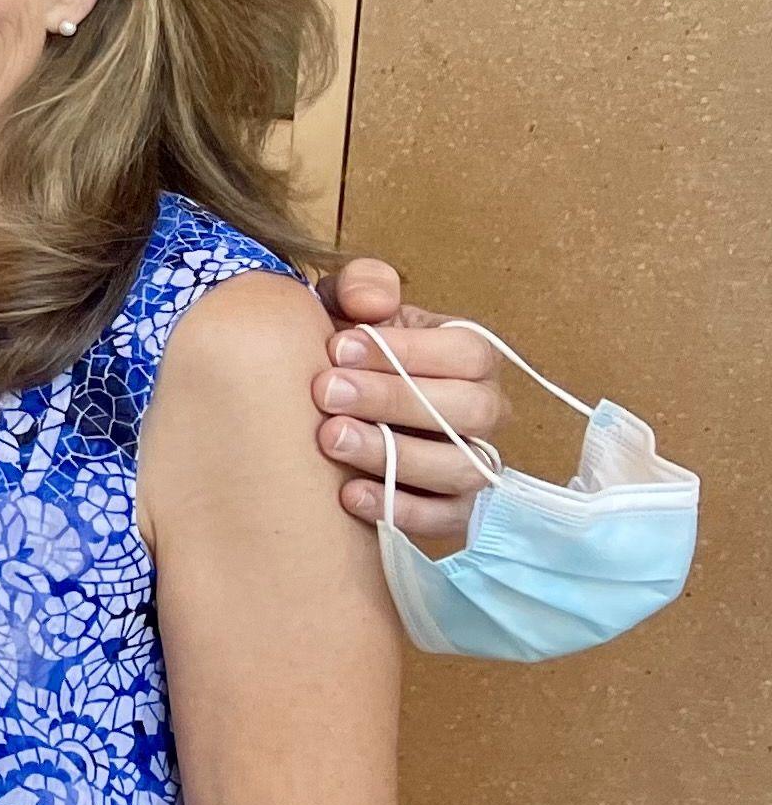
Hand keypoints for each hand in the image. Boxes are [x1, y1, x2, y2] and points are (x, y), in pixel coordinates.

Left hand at [312, 258, 511, 547]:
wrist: (321, 407)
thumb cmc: (345, 352)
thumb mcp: (346, 306)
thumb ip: (361, 285)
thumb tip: (375, 303)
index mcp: (468, 356)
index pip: (469, 353)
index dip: (409, 351)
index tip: (338, 348)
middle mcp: (483, 409)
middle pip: (471, 409)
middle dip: (395, 400)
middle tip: (325, 392)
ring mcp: (473, 461)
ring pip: (461, 466)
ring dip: (393, 454)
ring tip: (329, 438)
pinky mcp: (454, 510)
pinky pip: (447, 518)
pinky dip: (401, 508)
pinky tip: (347, 493)